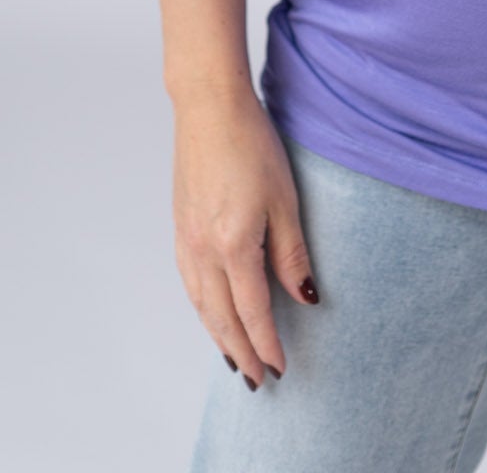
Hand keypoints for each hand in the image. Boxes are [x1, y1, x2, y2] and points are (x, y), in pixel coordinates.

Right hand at [171, 83, 320, 388]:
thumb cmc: (251, 144)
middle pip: (222, 317)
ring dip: (218, 335)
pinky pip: (189, 282)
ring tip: (235, 357)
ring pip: (201, 304)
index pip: (254, 312)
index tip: (281, 368)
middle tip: (258, 380)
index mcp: (233, 246)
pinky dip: (201, 307)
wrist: (209, 106)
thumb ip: (292, 253)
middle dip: (242, 352)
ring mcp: (187, 239)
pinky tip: (210, 311)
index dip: (268, 344)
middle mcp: (203, 250)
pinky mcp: (180, 225)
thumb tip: (306, 297)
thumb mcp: (285, 199)